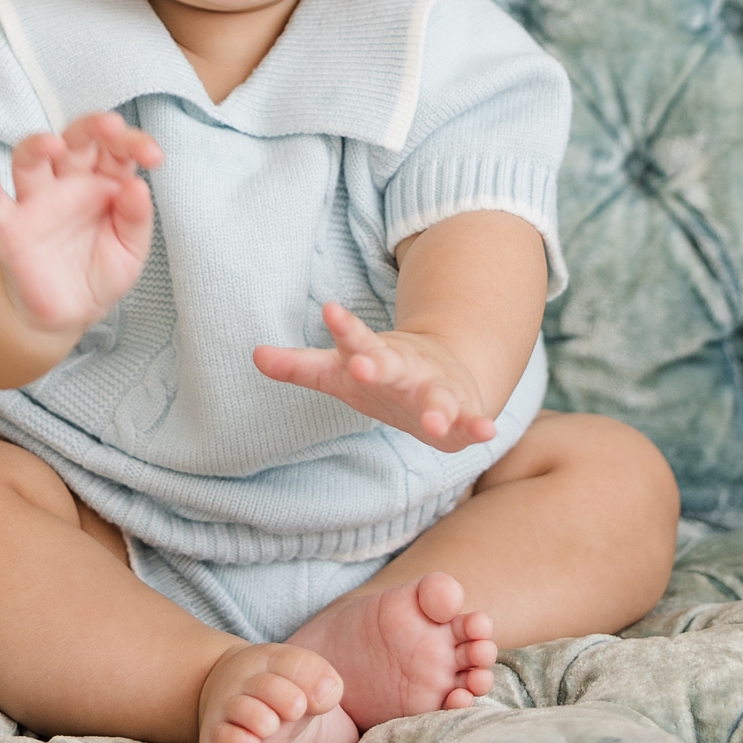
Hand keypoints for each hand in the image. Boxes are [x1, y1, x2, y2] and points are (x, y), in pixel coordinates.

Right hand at [0, 112, 161, 339]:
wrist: (67, 312)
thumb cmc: (101, 271)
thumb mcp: (130, 251)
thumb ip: (135, 219)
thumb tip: (138, 185)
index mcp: (104, 181)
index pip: (117, 149)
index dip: (134, 143)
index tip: (153, 156)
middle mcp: (69, 182)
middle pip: (74, 139)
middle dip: (91, 127)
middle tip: (108, 126)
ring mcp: (37, 201)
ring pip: (29, 158)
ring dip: (37, 145)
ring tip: (53, 145)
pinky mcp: (9, 227)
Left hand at [252, 301, 499, 452]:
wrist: (445, 373)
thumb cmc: (380, 374)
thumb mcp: (336, 372)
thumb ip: (299, 366)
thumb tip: (254, 355)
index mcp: (374, 356)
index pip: (354, 340)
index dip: (344, 328)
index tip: (331, 310)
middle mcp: (407, 369)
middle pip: (392, 366)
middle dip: (378, 366)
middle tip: (363, 366)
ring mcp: (436, 389)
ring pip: (436, 398)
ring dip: (437, 409)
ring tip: (434, 421)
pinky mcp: (461, 412)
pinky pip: (470, 420)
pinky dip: (479, 426)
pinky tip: (488, 432)